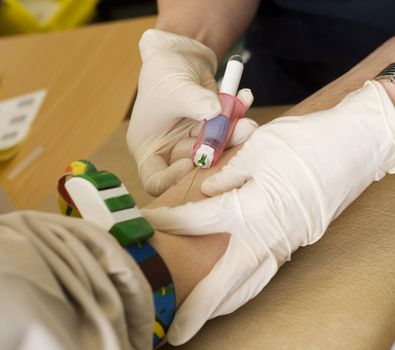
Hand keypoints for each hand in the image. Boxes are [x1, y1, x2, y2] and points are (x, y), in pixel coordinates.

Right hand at [127, 29, 256, 195]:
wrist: (179, 52)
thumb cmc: (163, 71)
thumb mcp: (174, 86)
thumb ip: (195, 102)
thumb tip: (217, 112)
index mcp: (149, 147)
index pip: (155, 181)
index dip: (173, 179)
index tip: (191, 161)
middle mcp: (170, 149)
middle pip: (194, 165)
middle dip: (217, 150)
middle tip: (239, 131)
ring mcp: (192, 140)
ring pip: (216, 150)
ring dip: (234, 135)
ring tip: (247, 121)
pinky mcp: (211, 129)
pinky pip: (227, 131)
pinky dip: (238, 116)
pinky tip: (244, 97)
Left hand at [142, 80, 394, 344]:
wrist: (352, 147)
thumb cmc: (302, 143)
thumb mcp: (257, 151)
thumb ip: (227, 176)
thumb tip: (208, 192)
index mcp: (252, 210)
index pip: (199, 221)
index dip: (169, 223)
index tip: (146, 227)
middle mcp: (268, 235)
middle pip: (228, 282)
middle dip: (200, 309)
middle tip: (177, 333)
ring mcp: (285, 242)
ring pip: (251, 283)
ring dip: (225, 303)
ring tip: (200, 316)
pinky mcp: (296, 239)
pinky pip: (266, 269)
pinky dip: (246, 283)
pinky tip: (236, 284)